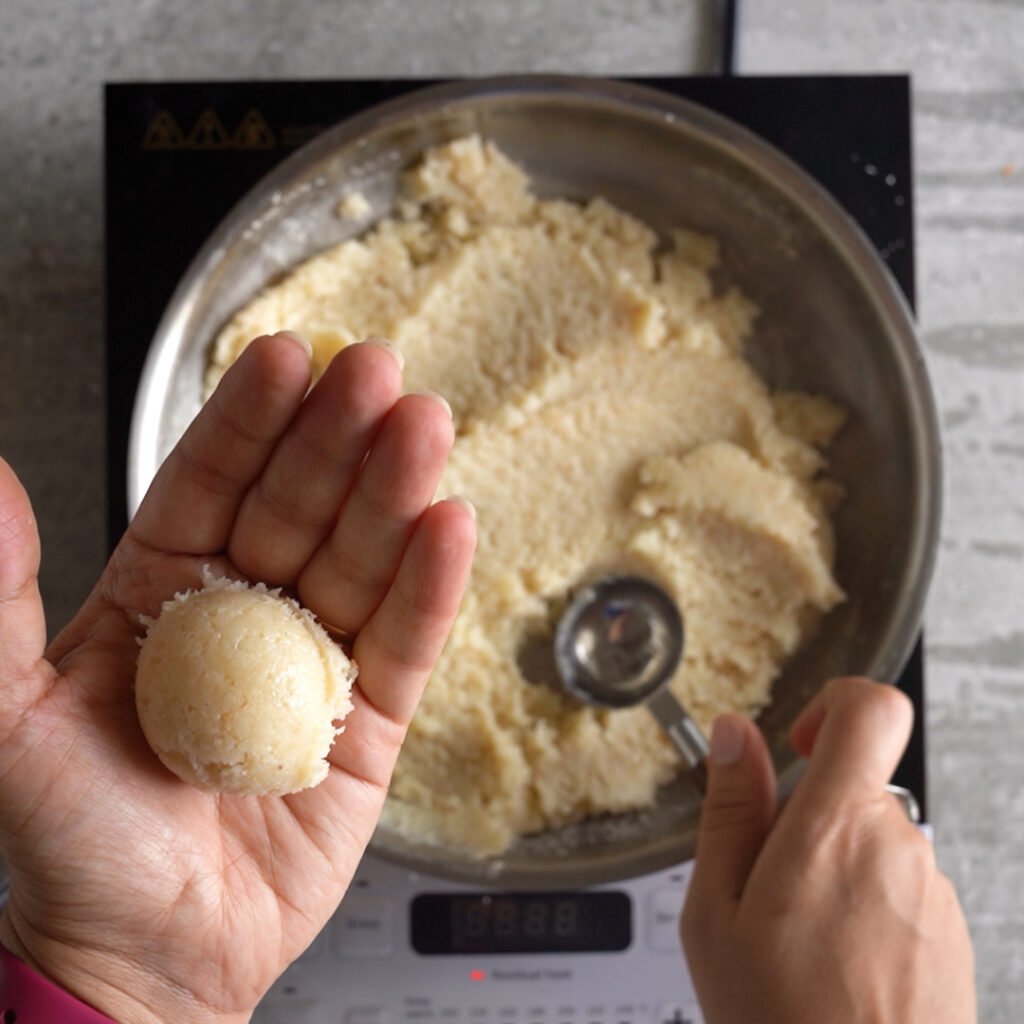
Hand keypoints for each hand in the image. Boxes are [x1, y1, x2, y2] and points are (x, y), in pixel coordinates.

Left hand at [0, 333, 475, 1023]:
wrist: (145, 958)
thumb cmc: (71, 845)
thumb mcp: (7, 715)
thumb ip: (0, 597)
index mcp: (165, 590)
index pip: (211, 481)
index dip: (249, 420)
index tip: (283, 356)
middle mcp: (247, 611)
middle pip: (301, 505)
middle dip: (337, 437)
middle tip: (374, 372)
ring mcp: (316, 660)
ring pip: (363, 559)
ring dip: (395, 493)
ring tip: (423, 428)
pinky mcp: (372, 719)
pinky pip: (405, 642)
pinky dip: (430, 586)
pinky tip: (448, 525)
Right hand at [681, 677, 975, 1023]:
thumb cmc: (784, 1022)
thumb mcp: (718, 911)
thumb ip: (730, 808)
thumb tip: (736, 735)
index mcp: (836, 826)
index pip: (872, 709)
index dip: (835, 705)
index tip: (800, 741)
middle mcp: (899, 847)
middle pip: (856, 788)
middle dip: (808, 821)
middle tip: (769, 891)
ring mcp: (934, 893)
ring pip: (874, 843)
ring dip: (835, 872)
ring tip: (800, 945)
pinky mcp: (952, 934)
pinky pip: (901, 891)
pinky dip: (867, 912)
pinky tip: (835, 971)